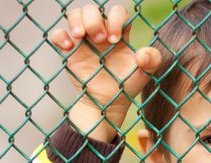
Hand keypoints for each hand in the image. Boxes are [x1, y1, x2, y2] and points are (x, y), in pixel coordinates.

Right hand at [50, 4, 161, 141]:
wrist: (108, 104)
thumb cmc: (127, 85)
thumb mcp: (145, 74)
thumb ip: (151, 61)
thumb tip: (142, 54)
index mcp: (119, 33)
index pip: (117, 12)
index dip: (116, 19)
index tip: (115, 39)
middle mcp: (100, 33)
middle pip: (93, 9)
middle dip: (95, 19)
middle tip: (100, 39)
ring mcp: (84, 41)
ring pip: (75, 15)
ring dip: (77, 21)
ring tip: (80, 36)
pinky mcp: (69, 52)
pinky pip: (58, 34)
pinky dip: (60, 36)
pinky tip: (68, 47)